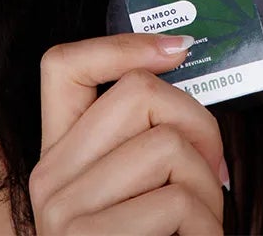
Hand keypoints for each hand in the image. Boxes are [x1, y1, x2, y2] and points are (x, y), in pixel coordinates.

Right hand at [30, 32, 230, 234]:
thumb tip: (189, 91)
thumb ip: (140, 147)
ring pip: (168, 145)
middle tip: (213, 173)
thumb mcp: (127, 197)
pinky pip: (177, 201)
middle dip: (201, 127)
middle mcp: (49, 177)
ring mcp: (64, 210)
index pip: (63, 66)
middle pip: (139, 93)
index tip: (178, 49)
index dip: (124, 45)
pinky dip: (207, 226)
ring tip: (201, 222)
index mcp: (58, 157)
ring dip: (208, 188)